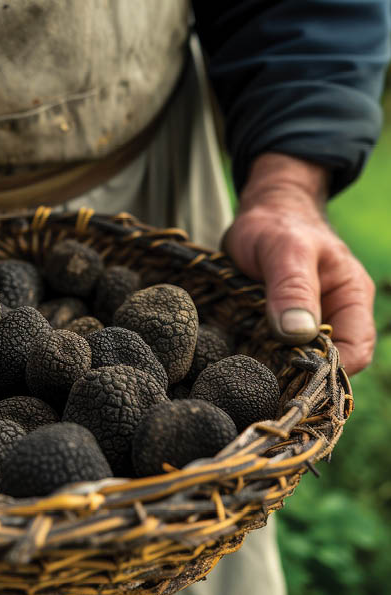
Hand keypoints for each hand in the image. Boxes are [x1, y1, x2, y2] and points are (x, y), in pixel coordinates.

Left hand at [223, 153, 374, 374]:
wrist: (259, 211)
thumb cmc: (276, 224)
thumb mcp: (284, 250)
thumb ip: (292, 289)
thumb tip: (299, 335)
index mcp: (351, 297)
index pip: (356, 351)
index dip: (328, 369)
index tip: (289, 371)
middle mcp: (335, 314)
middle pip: (328, 363)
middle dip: (299, 374)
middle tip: (261, 379)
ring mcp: (307, 320)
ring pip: (300, 360)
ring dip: (276, 367)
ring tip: (249, 371)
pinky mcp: (281, 323)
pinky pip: (276, 350)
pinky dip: (262, 356)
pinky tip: (242, 359)